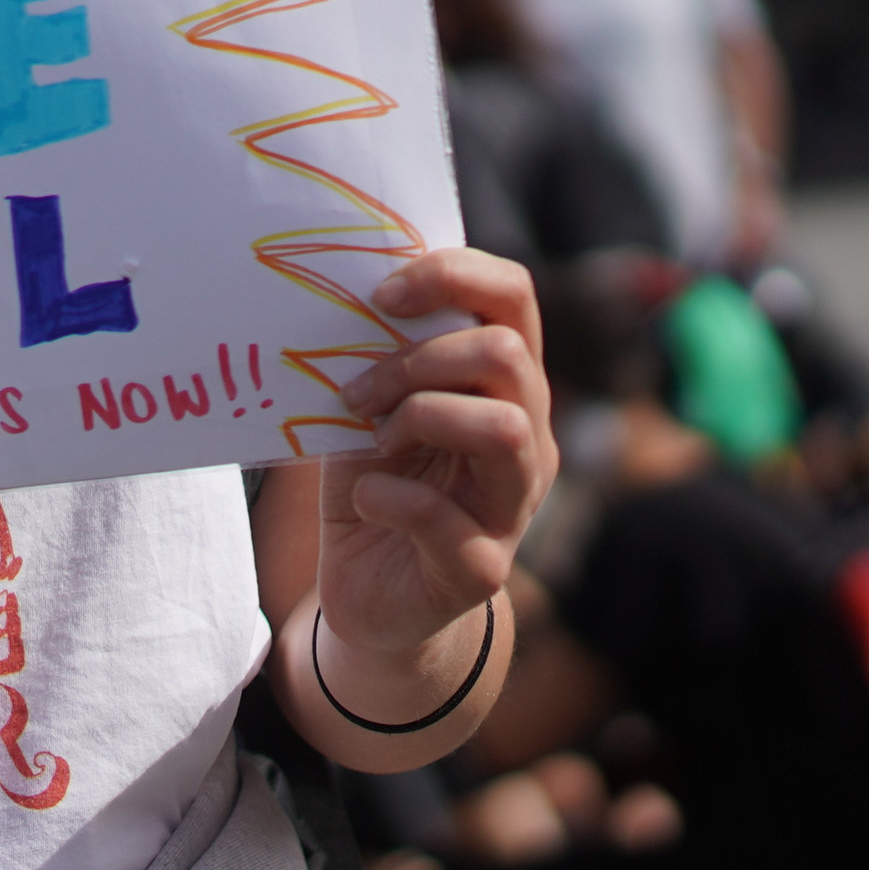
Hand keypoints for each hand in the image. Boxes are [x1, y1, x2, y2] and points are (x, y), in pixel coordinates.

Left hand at [320, 248, 555, 655]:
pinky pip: (444, 518)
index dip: (453, 275)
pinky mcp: (480, 568)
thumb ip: (375, 355)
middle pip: (507, 355)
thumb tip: (341, 290)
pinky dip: (389, 497)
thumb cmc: (375, 483)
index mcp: (503, 387)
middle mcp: (527, 440)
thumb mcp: (370, 407)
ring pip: (504, 427)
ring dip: (419, 418)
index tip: (382, 294)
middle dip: (419, 360)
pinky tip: (367, 499)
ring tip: (374, 441)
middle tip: (359, 392)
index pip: (514, 297)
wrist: (372, 594)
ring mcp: (513, 506)